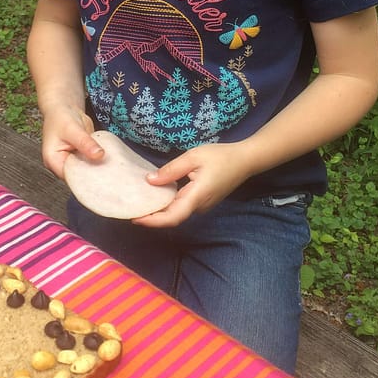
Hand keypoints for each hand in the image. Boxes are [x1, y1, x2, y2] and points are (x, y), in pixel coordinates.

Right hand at [40, 106, 103, 179]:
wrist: (65, 108)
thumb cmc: (62, 117)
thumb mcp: (73, 129)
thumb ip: (85, 142)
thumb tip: (99, 154)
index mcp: (53, 161)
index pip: (71, 177)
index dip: (86, 178)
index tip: (103, 174)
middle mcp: (61, 165)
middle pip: (79, 177)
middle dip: (93, 174)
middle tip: (110, 171)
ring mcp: (72, 162)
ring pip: (86, 171)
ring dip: (97, 168)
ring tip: (112, 167)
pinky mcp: (81, 158)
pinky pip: (91, 163)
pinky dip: (98, 162)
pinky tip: (109, 160)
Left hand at [134, 142, 249, 227]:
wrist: (246, 160)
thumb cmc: (221, 156)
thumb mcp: (193, 157)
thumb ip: (171, 170)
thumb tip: (150, 181)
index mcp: (196, 196)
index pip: (172, 217)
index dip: (152, 221)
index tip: (135, 219)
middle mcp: (199, 206)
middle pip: (172, 217)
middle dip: (151, 217)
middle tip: (131, 210)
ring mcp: (203, 205)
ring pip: (177, 212)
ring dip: (159, 211)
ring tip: (139, 203)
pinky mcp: (204, 201)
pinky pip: (183, 206)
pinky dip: (168, 204)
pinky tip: (157, 196)